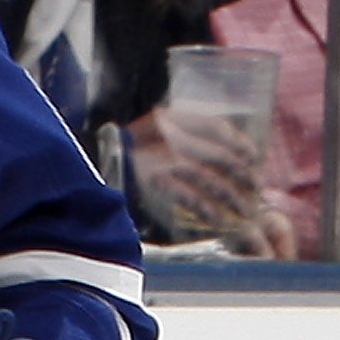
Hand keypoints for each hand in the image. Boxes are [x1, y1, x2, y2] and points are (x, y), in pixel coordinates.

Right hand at [127, 104, 273, 243]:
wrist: (84, 171)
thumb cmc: (119, 156)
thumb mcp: (148, 132)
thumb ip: (175, 135)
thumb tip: (213, 156)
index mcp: (171, 118)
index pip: (217, 127)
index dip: (240, 143)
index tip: (253, 157)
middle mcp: (172, 136)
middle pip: (221, 156)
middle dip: (243, 176)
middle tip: (255, 191)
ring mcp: (165, 160)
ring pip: (212, 181)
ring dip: (233, 198)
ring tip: (245, 212)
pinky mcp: (158, 185)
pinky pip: (193, 200)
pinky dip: (210, 212)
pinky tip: (220, 222)